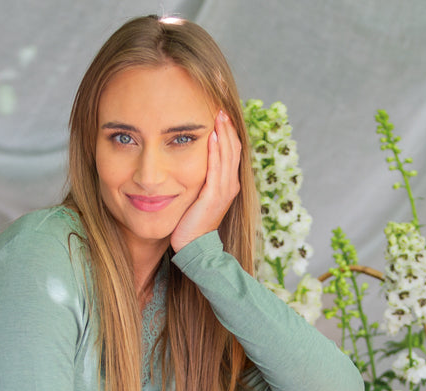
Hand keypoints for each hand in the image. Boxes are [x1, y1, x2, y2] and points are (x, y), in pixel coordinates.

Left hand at [170, 110, 240, 251]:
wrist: (195, 247)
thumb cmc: (193, 222)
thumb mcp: (199, 196)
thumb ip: (201, 179)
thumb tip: (192, 162)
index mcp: (229, 183)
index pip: (233, 151)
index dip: (229, 132)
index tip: (221, 114)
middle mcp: (231, 184)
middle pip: (234, 148)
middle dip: (228, 127)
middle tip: (220, 107)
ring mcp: (224, 190)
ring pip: (228, 155)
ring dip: (223, 133)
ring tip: (218, 114)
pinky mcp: (214, 195)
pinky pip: (216, 168)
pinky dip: (215, 151)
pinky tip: (212, 136)